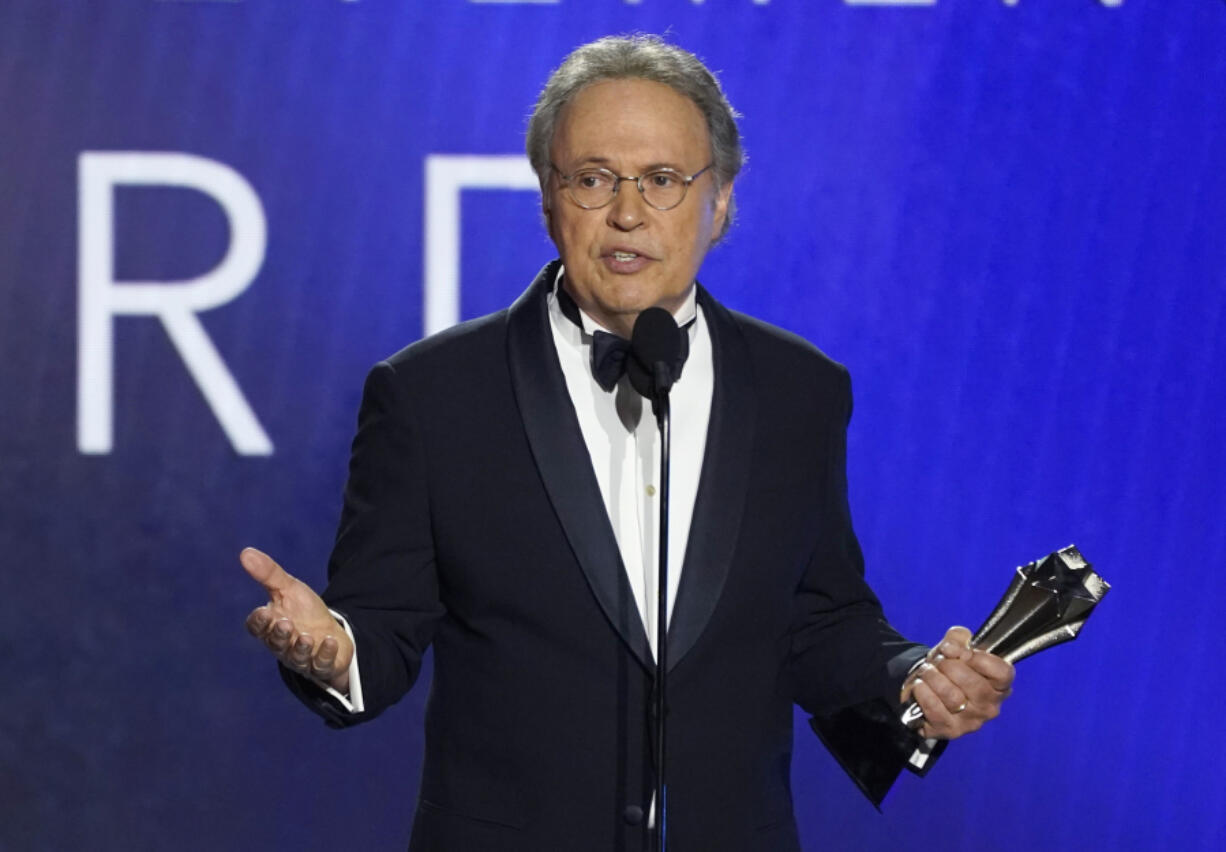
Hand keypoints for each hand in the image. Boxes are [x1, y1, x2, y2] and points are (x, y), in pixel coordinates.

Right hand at [241, 547, 353, 692]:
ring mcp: (302, 658)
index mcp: (271, 627)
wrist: (330, 631)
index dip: (259, 622)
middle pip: (276, 644)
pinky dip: (326, 654)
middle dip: (280, 635)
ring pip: (297, 658)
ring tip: (307, 637)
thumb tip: (245, 552)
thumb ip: (268, 574)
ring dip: (301, 648)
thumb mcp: (289, 589)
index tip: (264, 611)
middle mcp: (283, 645)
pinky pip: (322, 664)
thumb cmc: (304, 611)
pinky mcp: (322, 665)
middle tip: (286, 623)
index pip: (258, 628)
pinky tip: (330, 641)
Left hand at [900, 626, 1013, 739]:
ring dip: (932, 678)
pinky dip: (923, 693)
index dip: (978, 658)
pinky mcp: (950, 731)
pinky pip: (935, 711)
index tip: (959, 651)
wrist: (925, 686)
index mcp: (999, 685)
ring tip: (926, 673)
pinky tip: (920, 686)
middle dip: (948, 666)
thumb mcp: (955, 645)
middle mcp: (990, 707)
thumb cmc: (947, 666)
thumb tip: (952, 648)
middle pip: (973, 684)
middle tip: (938, 662)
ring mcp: (972, 722)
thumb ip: (958, 638)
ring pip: (952, 696)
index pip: (1002, 673)